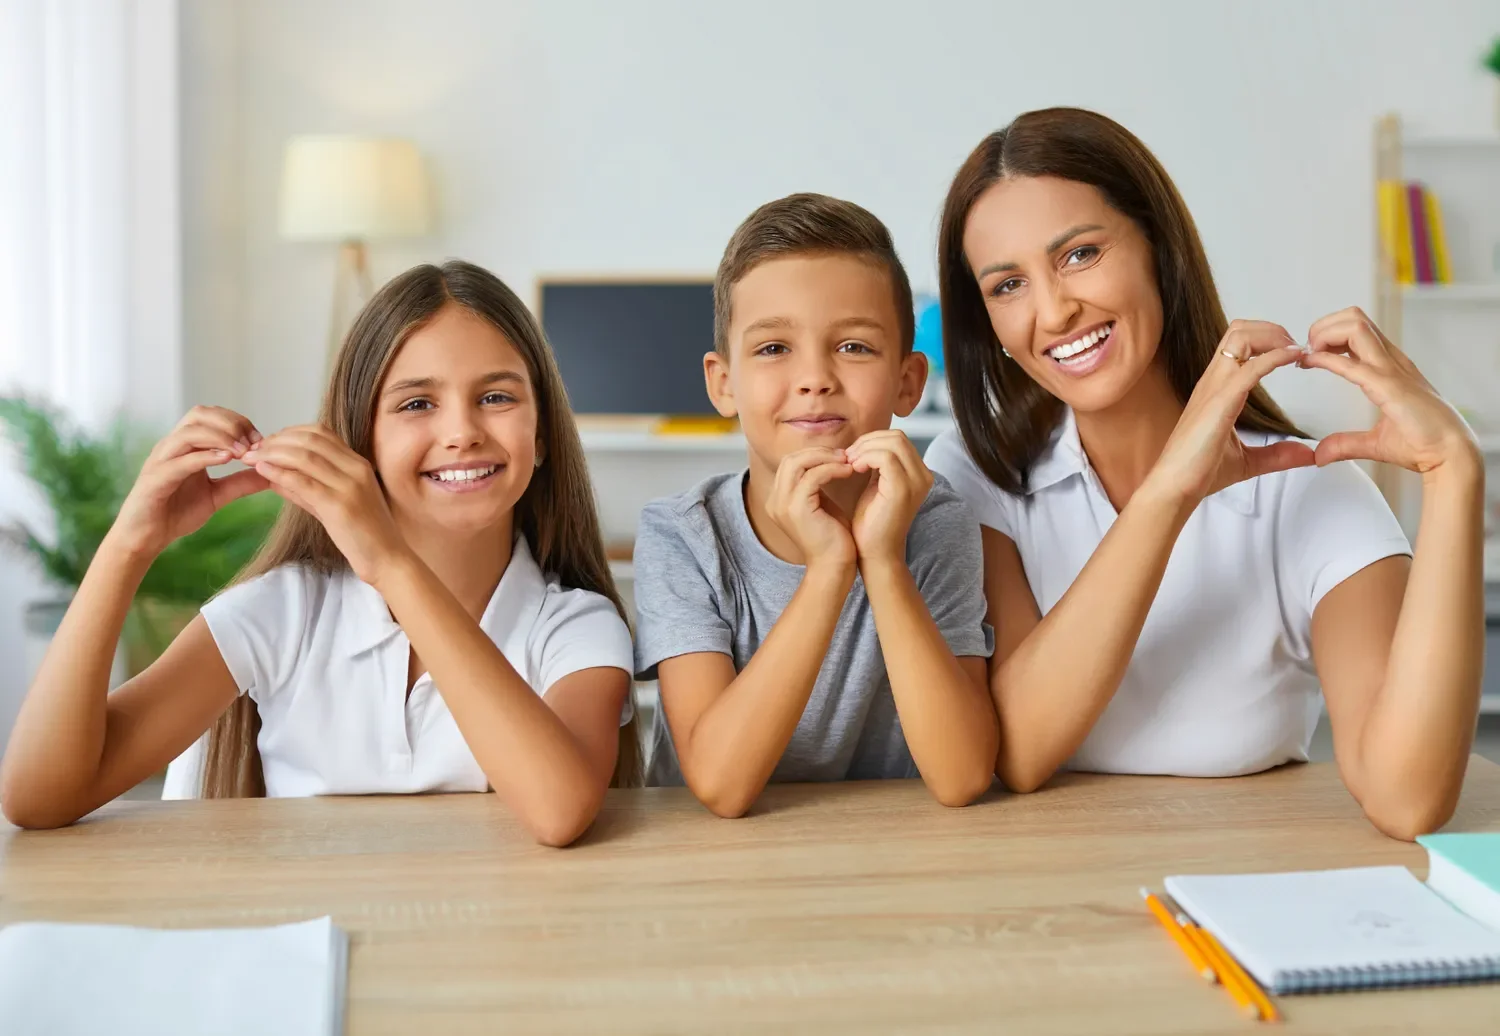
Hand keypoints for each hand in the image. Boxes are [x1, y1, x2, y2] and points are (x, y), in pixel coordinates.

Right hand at [111, 406, 268, 557]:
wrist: (147, 537)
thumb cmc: (177, 512)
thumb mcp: (217, 495)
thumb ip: (241, 483)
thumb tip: (270, 474)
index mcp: (185, 446)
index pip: (211, 415)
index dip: (238, 421)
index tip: (260, 438)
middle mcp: (172, 446)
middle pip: (200, 415)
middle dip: (231, 423)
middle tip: (254, 442)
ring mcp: (161, 460)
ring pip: (189, 432)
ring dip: (221, 437)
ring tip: (244, 452)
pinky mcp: (156, 479)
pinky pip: (180, 461)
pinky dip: (205, 457)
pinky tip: (226, 460)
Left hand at [242, 426, 407, 584]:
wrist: (388, 559)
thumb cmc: (363, 535)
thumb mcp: (333, 505)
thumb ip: (305, 489)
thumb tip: (272, 475)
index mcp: (358, 464)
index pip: (321, 433)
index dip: (290, 432)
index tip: (269, 443)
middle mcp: (356, 469)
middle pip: (310, 439)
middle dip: (276, 441)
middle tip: (253, 449)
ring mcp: (349, 485)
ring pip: (304, 456)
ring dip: (272, 454)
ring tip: (252, 459)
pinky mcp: (340, 505)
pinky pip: (304, 481)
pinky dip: (279, 473)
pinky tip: (262, 472)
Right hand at [765, 447, 856, 571]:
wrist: (834, 566)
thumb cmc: (833, 537)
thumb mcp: (821, 503)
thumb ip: (816, 483)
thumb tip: (826, 458)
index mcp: (778, 500)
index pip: (789, 463)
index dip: (813, 455)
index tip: (838, 457)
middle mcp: (775, 502)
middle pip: (790, 460)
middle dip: (818, 453)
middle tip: (844, 455)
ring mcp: (782, 505)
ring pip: (797, 464)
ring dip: (825, 458)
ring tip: (846, 462)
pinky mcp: (796, 509)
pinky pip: (812, 477)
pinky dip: (831, 469)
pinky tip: (848, 472)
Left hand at [847, 430, 932, 565]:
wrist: (875, 553)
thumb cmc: (871, 522)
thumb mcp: (876, 485)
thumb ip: (877, 464)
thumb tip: (867, 442)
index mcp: (918, 474)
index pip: (899, 439)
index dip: (873, 440)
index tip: (853, 454)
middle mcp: (924, 476)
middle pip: (898, 437)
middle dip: (869, 441)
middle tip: (849, 456)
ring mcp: (916, 482)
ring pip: (893, 443)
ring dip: (865, 448)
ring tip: (850, 463)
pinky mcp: (903, 489)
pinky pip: (886, 457)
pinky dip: (866, 457)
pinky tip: (854, 469)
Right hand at [1146, 320, 1314, 504]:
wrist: (1174, 487)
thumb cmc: (1197, 472)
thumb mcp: (1247, 461)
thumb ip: (1276, 455)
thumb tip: (1306, 454)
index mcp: (1216, 389)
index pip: (1238, 344)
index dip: (1267, 339)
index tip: (1293, 354)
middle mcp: (1213, 381)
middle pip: (1239, 330)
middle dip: (1272, 330)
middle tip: (1296, 347)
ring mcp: (1214, 389)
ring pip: (1241, 338)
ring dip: (1273, 337)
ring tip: (1295, 351)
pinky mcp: (1220, 402)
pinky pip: (1250, 367)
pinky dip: (1275, 357)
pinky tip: (1294, 359)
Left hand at [1299, 307, 1480, 479]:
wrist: (1449, 455)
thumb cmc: (1422, 444)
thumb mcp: (1374, 443)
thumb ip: (1345, 444)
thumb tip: (1321, 454)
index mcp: (1391, 367)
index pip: (1358, 330)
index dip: (1328, 336)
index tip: (1308, 357)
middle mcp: (1392, 361)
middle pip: (1354, 317)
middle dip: (1323, 326)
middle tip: (1306, 350)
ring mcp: (1392, 370)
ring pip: (1355, 326)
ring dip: (1324, 334)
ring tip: (1309, 355)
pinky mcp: (1390, 387)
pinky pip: (1353, 363)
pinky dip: (1326, 359)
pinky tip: (1310, 363)